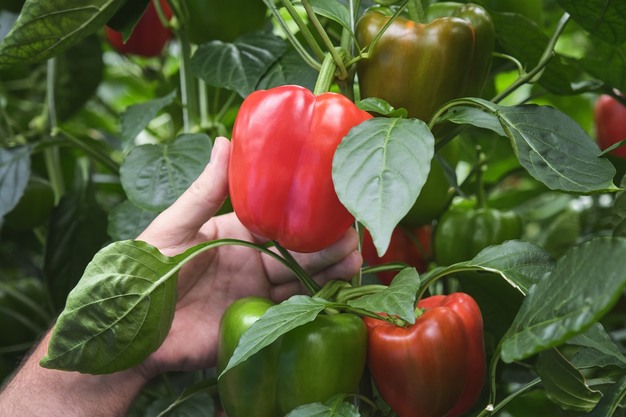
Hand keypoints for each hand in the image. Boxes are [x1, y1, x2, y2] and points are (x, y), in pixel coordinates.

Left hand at [136, 136, 361, 377]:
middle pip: (300, 248)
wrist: (132, 338)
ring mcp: (257, 291)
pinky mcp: (258, 322)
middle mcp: (253, 259)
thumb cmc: (143, 275)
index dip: (308, 212)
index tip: (334, 205)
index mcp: (237, 231)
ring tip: (354, 261)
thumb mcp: (175, 228)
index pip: (281, 218)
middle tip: (352, 238)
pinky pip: (294, 309)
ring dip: (332, 268)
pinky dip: (318, 299)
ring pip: (304, 277)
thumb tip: (225, 139)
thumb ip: (204, 192)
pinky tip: (339, 290)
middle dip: (328, 242)